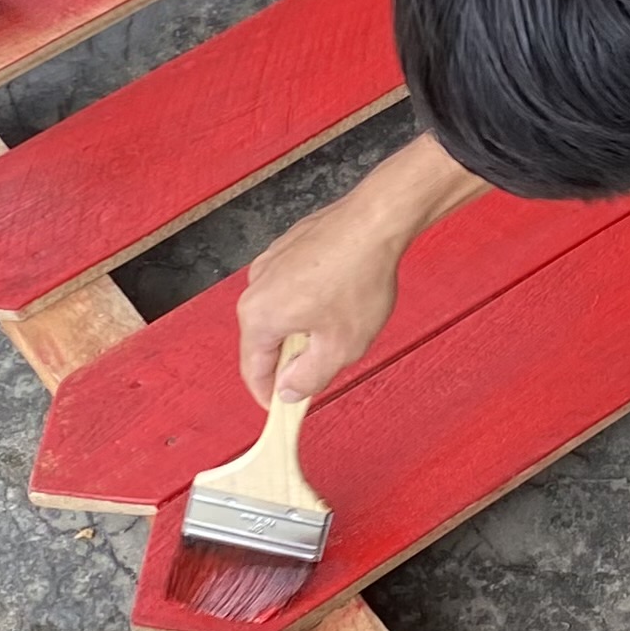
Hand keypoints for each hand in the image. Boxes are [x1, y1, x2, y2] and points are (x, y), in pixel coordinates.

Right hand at [236, 188, 407, 407]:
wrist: (376, 221)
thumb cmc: (359, 279)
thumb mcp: (340, 348)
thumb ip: (309, 377)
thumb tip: (288, 391)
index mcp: (259, 316)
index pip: (253, 369)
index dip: (268, 395)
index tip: (283, 409)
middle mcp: (255, 287)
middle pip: (264, 339)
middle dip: (290, 359)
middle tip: (322, 368)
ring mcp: (270, 262)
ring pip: (279, 311)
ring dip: (301, 328)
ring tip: (339, 326)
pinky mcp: (287, 246)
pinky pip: (290, 286)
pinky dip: (308, 300)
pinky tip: (339, 297)